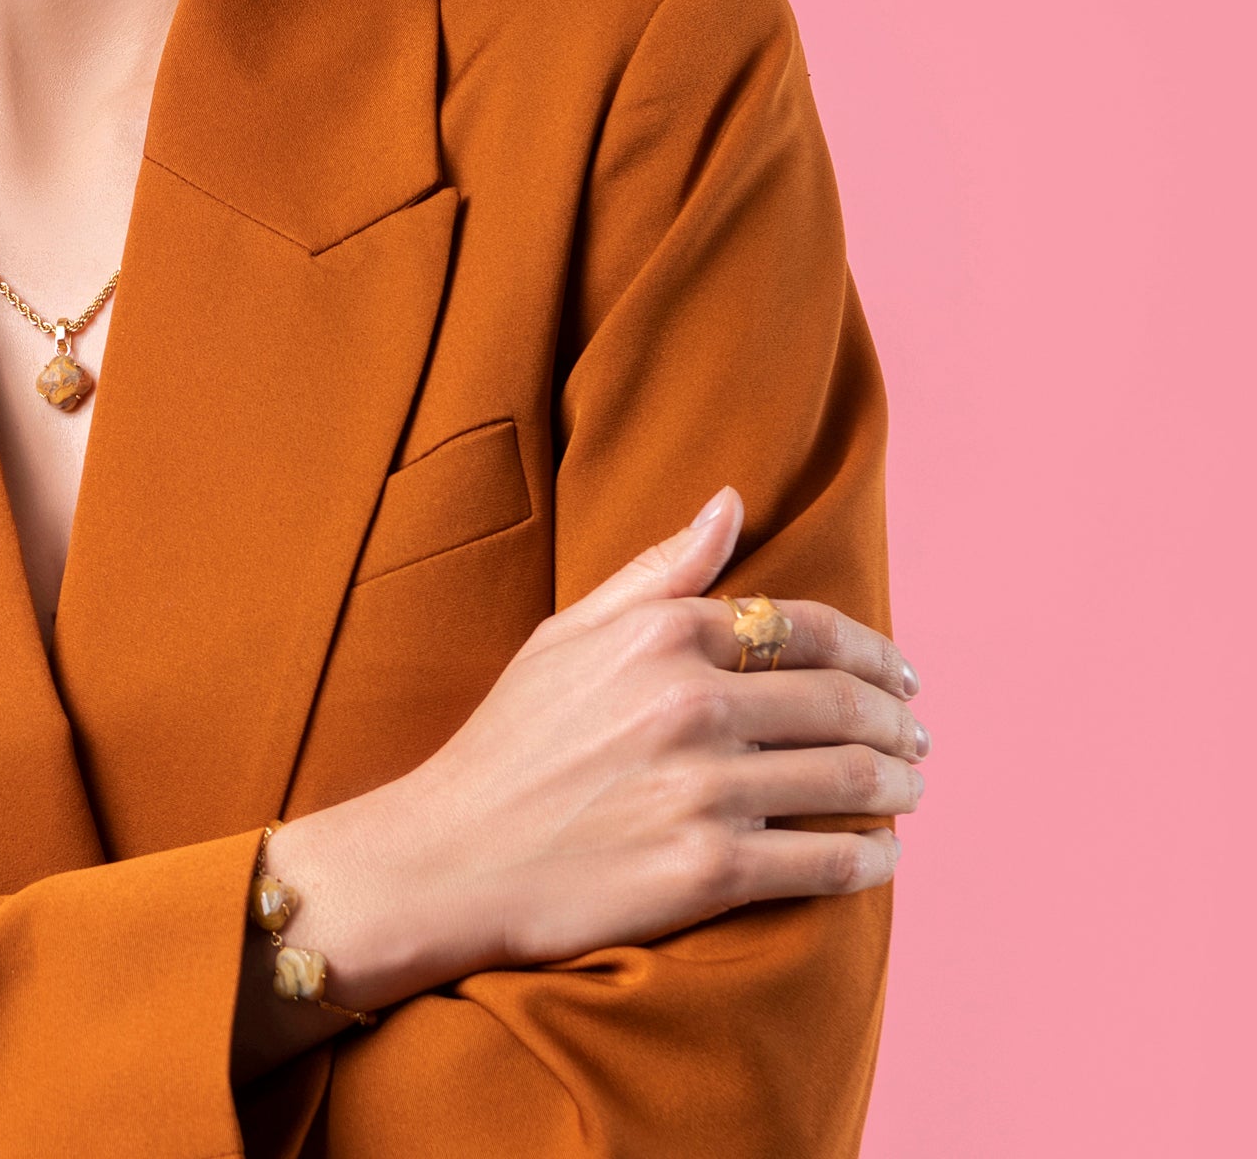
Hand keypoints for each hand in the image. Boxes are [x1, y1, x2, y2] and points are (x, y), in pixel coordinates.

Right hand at [267, 489, 922, 1009]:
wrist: (452, 857)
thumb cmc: (510, 741)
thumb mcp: (568, 633)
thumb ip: (658, 569)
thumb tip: (731, 500)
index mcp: (661, 634)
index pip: (807, 628)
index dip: (874, 652)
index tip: (902, 676)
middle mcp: (690, 701)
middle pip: (842, 703)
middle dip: (899, 723)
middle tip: (918, 740)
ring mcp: (704, 786)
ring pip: (850, 779)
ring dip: (899, 786)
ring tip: (908, 792)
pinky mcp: (711, 869)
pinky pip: (830, 860)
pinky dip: (873, 858)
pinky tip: (881, 856)